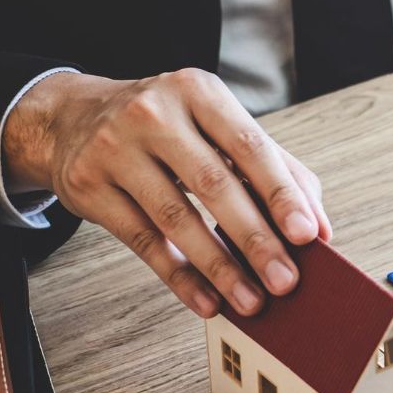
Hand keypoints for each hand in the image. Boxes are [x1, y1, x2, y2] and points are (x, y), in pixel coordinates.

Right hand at [2, 70, 330, 317]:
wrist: (73, 117)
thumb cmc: (167, 127)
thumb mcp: (218, 127)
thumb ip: (275, 169)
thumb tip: (320, 228)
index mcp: (199, 92)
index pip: (250, 146)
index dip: (281, 194)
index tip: (307, 235)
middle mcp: (154, 112)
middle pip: (214, 185)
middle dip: (256, 240)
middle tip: (286, 282)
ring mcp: (115, 147)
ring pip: (177, 218)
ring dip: (220, 268)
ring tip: (252, 301)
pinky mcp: (88, 184)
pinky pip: (143, 241)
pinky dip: (180, 277)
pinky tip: (207, 300)